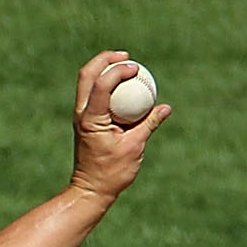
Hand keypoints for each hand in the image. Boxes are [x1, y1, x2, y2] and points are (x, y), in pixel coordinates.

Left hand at [68, 51, 170, 203]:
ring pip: (87, 82)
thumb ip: (149, 124)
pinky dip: (106, 84)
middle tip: (127, 56)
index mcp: (91, 120)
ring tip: (126, 64)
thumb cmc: (111, 173)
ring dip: (104, 69)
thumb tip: (166, 108)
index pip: (102, 85)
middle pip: (86, 75)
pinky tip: (124, 85)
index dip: (119, 71)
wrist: (90, 190)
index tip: (136, 68)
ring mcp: (81, 117)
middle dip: (105, 60)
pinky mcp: (85, 120)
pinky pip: (93, 94)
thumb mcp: (134, 147)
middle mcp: (82, 114)